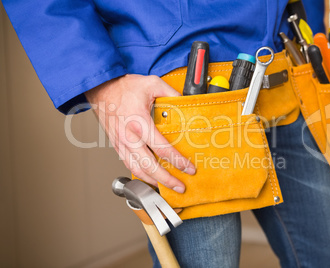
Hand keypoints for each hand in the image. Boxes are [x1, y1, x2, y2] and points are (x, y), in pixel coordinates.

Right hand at [85, 74, 195, 192]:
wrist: (100, 89)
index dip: (178, 161)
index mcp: (140, 123)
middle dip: (166, 180)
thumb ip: (171, 93)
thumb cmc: (124, 87)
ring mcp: (121, 143)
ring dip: (153, 182)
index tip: (189, 169)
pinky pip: (128, 165)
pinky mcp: (117, 146)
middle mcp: (129, 137)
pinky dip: (140, 175)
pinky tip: (150, 178)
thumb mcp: (152, 83)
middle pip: (149, 166)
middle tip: (180, 187)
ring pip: (137, 170)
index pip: (162, 148)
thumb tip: (187, 102)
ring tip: (167, 188)